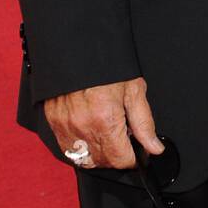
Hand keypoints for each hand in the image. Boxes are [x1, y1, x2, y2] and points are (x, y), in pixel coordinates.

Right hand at [44, 75, 164, 169]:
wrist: (79, 46)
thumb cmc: (107, 65)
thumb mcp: (133, 90)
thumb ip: (144, 123)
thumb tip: (154, 147)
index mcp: (105, 120)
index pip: (121, 159)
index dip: (133, 157)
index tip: (136, 150)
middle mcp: (83, 127)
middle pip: (103, 162)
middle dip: (117, 154)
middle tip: (122, 134)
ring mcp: (65, 126)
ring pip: (84, 159)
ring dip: (98, 154)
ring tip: (106, 133)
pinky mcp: (53, 122)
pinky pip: (67, 148)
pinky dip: (79, 147)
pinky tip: (89, 132)